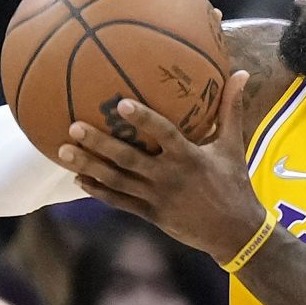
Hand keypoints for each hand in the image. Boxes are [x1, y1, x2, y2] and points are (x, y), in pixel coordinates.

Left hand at [58, 72, 267, 263]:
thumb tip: (242, 72)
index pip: (164, 134)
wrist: (234, 232)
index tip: (121, 104)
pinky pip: (118, 202)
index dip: (143, 119)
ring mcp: (156, 198)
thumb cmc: (234, 183)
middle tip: (74, 127)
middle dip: (99, 144)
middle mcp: (168, 177)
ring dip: (89, 166)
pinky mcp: (150, 214)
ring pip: (116, 181)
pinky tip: (78, 179)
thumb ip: (231, 109)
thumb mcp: (234, 145)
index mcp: (189, 157)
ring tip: (63, 152)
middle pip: (127, 158)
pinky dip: (97, 191)